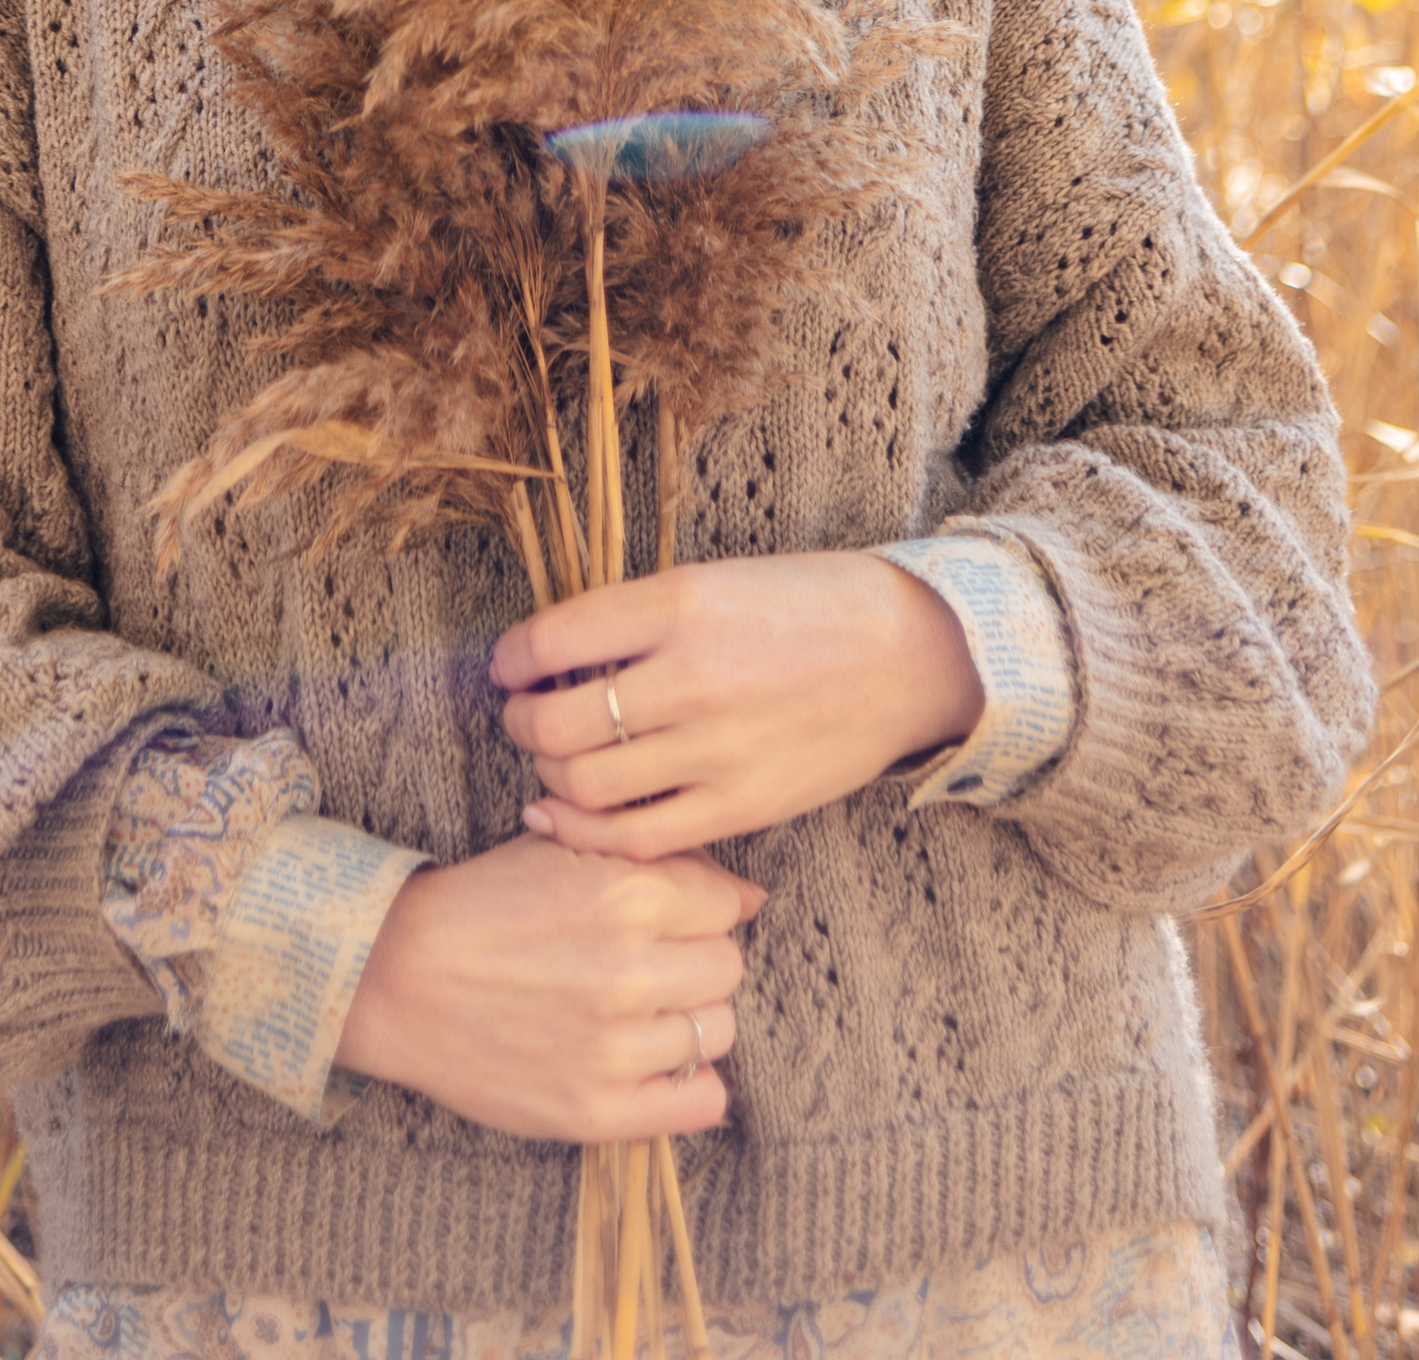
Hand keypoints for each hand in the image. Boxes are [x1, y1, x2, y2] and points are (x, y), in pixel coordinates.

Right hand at [335, 835, 762, 1143]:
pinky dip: (690, 1084)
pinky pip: (700, 1103)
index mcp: (625, 895)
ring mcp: (614, 1046)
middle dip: (698, 958)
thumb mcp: (563, 849)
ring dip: (688, 1018)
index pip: (725, 902)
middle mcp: (628, 971)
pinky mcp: (595, 1110)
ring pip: (717, 1031)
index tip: (667, 916)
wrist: (398, 977)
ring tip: (640, 1009)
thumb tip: (749, 895)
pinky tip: (652, 1061)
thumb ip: (655, 859)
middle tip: (652, 961)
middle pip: (728, 966)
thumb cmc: (485, 904)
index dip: (699, 905)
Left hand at [492, 552, 981, 862]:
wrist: (910, 653)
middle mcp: (691, 679)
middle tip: (525, 714)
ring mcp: (717, 751)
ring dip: (550, 775)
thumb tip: (552, 656)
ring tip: (556, 758)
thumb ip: (638, 618)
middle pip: (556, 723)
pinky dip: (586, 832)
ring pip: (585, 786)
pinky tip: (567, 815)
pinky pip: (637, 839)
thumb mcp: (715, 580)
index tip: (508, 665)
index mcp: (680, 605)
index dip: (510, 659)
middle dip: (521, 723)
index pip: (550, 642)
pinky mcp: (741, 807)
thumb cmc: (808, 604)